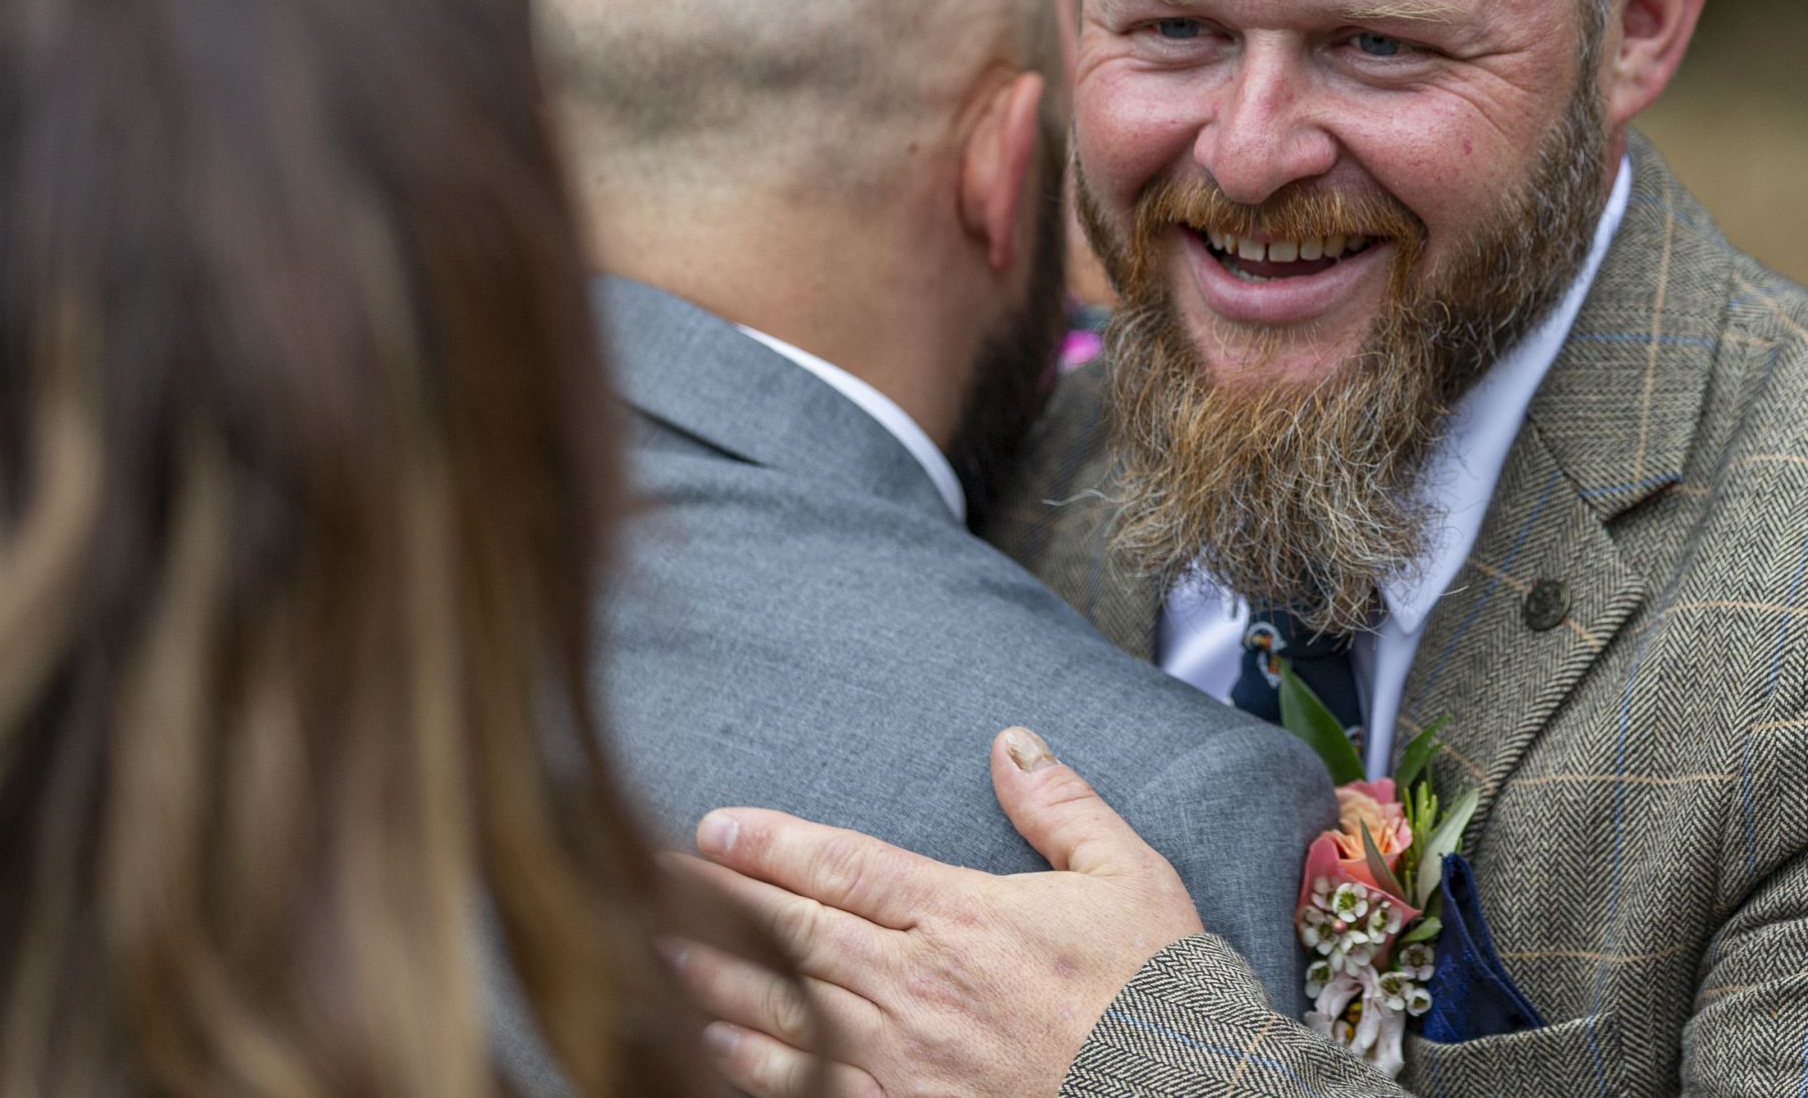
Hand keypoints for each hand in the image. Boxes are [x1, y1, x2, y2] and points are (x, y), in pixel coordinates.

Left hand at [660, 725, 1205, 1097]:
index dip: (769, 844)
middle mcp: (920, 988)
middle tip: (644, 873)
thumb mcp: (1131, 875)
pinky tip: (711, 1044)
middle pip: (792, 932)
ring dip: (711, 978)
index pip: (844, 866)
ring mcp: (906, 1064)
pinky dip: (753, 1065)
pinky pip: (809, 1091)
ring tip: (650, 948)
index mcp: (966, 917)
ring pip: (784, 1012)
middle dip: (714, 901)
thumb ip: (1062, 806)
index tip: (713, 826)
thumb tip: (1010, 743)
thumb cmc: (1162, 996)